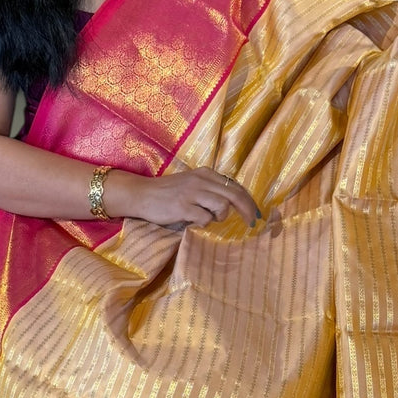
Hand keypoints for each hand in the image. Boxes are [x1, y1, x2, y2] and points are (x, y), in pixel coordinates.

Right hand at [110, 167, 259, 228]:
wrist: (142, 194)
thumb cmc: (167, 192)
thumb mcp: (192, 183)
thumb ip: (210, 189)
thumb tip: (233, 204)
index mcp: (206, 174)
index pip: (235, 186)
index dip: (249, 201)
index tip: (255, 214)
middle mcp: (201, 181)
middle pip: (235, 195)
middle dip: (248, 211)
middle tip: (252, 223)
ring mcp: (192, 193)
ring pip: (222, 206)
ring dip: (221, 217)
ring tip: (211, 219)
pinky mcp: (183, 207)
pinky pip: (205, 218)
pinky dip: (205, 223)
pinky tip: (196, 222)